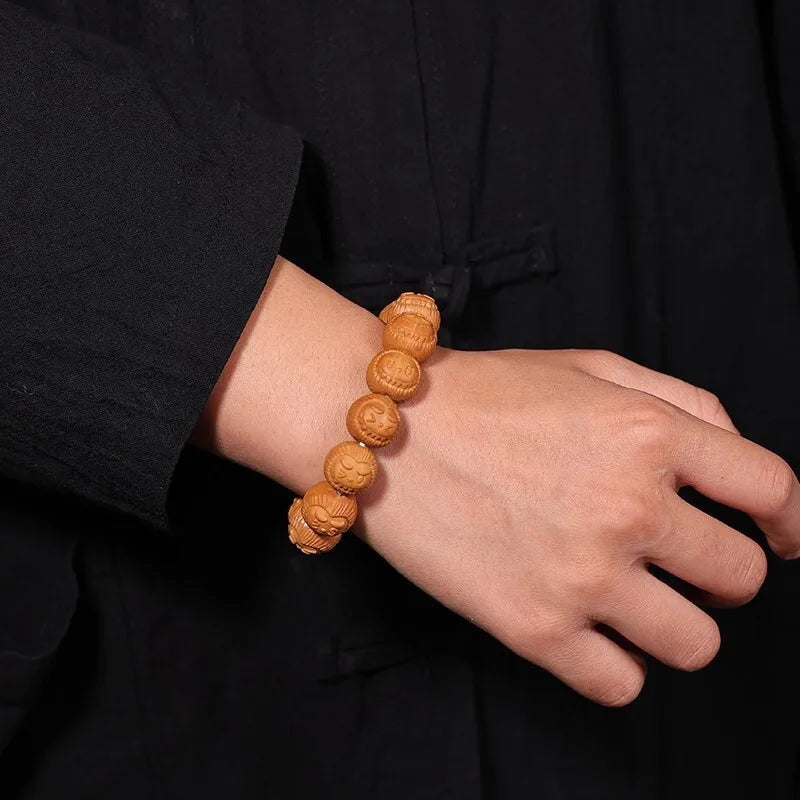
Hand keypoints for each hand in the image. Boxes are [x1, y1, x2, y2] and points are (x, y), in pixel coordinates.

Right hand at [358, 347, 799, 705]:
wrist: (382, 430)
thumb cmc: (483, 394)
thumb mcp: (589, 367)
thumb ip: (682, 402)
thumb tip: (737, 469)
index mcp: (648, 433)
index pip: (772, 491)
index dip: (790, 521)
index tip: (781, 538)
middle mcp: (628, 506)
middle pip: (742, 578)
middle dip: (719, 572)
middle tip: (676, 562)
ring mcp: (583, 574)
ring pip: (696, 644)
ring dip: (676, 625)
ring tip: (632, 599)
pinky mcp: (534, 628)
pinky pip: (622, 684)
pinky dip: (615, 665)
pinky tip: (586, 630)